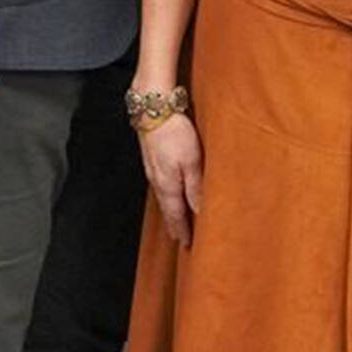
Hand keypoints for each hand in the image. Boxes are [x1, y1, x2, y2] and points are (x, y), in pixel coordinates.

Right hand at [137, 111, 203, 246]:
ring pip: (163, 196)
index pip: (176, 215)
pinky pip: (159, 183)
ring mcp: (152, 168)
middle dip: (175, 224)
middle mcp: (157, 180)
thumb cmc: (175, 132)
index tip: (187, 244)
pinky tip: (169, 190)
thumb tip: (200, 212)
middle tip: (180, 238)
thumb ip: (196, 187)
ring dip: (170, 210)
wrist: (153, 107)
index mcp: (168, 185)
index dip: (182, 230)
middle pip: (167, 208)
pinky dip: (166, 194)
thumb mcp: (192, 162)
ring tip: (176, 219)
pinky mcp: (151, 157)